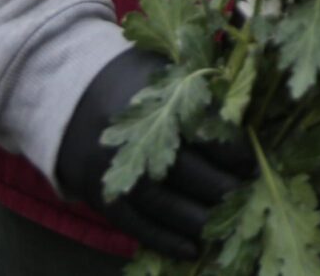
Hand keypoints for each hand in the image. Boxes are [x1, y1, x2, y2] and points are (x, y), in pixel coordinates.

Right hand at [53, 48, 249, 258]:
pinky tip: (192, 250)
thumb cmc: (132, 79)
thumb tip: (249, 114)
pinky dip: (164, 240)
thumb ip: (202, 88)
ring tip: (226, 226)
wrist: (68, 93)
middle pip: (182, 168)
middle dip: (220, 186)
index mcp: (152, 98)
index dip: (230, 150)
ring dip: (197, 218)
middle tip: (247, 197)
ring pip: (160, 202)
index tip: (252, 164)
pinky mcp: (101, 196)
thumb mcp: (165, 69)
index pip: (199, 127)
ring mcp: (112, 170)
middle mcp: (130, 137)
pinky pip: (135, 225)